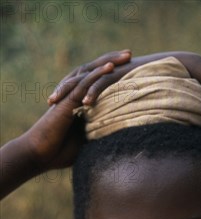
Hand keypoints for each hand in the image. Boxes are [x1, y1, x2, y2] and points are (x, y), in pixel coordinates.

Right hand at [25, 50, 131, 170]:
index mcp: (79, 102)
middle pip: (95, 72)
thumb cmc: (60, 152)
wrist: (40, 154)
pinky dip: (97, 75)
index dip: (113, 74)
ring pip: (91, 73)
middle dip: (114, 62)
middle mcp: (74, 94)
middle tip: (131, 54)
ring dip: (109, 62)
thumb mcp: (87, 142)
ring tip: (126, 55)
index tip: (131, 68)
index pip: (98, 83)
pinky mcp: (67, 101)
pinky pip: (83, 84)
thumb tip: (118, 139)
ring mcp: (70, 96)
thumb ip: (100, 135)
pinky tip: (110, 67)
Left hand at [48, 52, 184, 106]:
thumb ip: (119, 106)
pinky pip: (104, 81)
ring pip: (86, 78)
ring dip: (71, 91)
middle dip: (63, 91)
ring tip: (60, 104)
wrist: (171, 73)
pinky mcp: (121, 72)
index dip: (67, 94)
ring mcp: (112, 70)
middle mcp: (105, 71)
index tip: (55, 109)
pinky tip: (85, 103)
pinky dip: (94, 92)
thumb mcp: (131, 99)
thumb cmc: (154, 89)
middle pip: (77, 79)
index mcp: (105, 76)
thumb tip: (112, 124)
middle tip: (50, 104)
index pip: (80, 84)